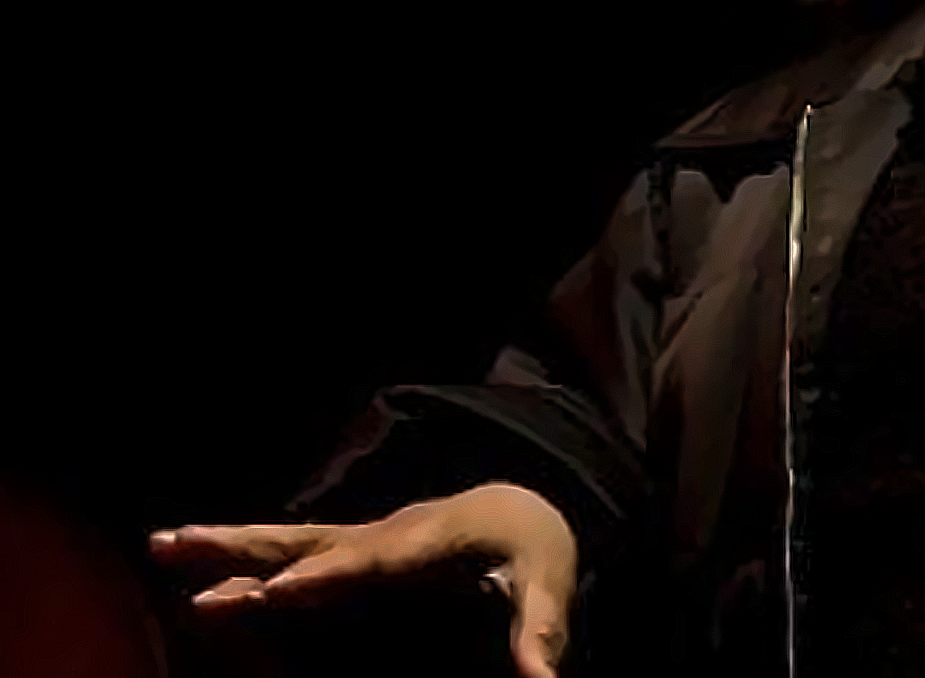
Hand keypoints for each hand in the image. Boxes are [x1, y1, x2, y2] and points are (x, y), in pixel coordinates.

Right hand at [149, 481, 576, 677]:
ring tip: (163, 543)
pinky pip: (286, 550)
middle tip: (199, 574)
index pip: (376, 560)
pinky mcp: (346, 546)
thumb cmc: (532, 549)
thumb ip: (538, 632)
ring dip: (225, 544)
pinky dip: (233, 554)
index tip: (280, 591)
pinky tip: (181, 564)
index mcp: (434, 538)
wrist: (518, 506)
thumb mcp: (547, 584)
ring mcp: (361, 536)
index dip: (328, 576)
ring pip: (288, 539)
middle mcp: (387, 532)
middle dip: (257, 557)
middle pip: (317, 543)